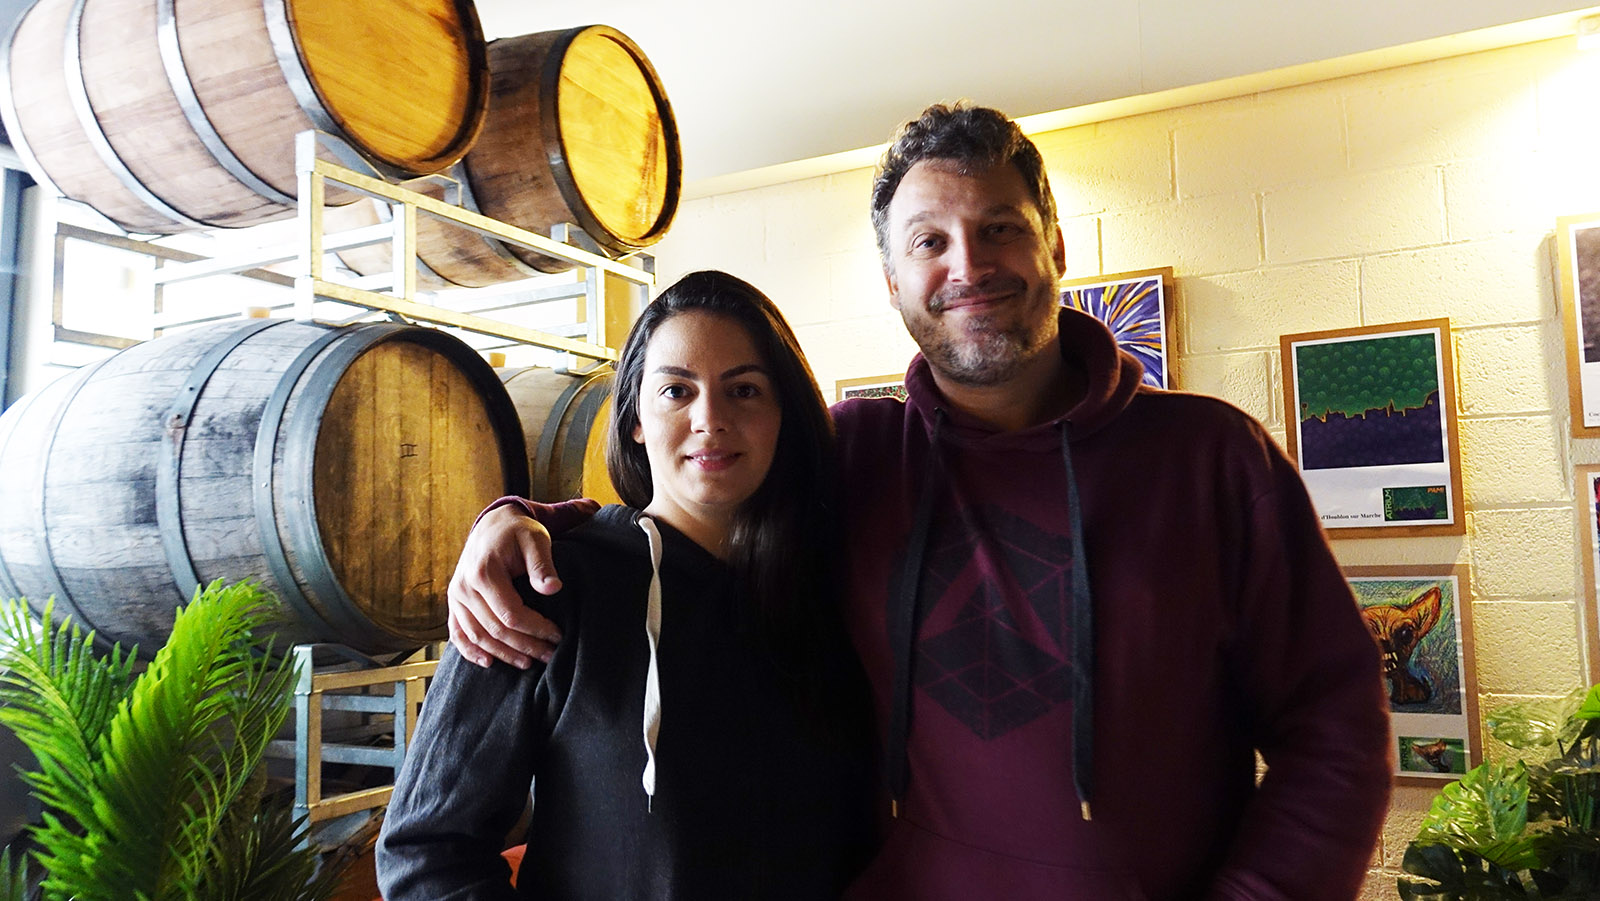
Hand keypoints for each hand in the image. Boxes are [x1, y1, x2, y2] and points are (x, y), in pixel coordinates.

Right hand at [447, 504, 564, 668]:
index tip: (557, 636)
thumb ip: (542, 564)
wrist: (492, 524)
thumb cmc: (518, 533)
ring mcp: (456, 597)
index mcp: (484, 573)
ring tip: (528, 663)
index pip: (510, 614)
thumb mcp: (535, 539)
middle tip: (549, 656)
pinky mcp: (454, 603)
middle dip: (524, 646)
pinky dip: (470, 651)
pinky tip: (488, 662)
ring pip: (477, 636)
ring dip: (502, 654)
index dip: (535, 629)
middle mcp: (464, 588)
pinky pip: (458, 633)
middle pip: (495, 629)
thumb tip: (554, 588)